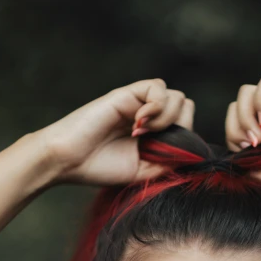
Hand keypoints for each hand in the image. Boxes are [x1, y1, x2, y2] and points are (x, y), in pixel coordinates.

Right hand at [36, 78, 194, 186]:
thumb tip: (193, 154)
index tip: (165, 155)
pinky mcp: (126, 94)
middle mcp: (148, 115)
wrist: (68, 160)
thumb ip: (168, 162)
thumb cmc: (98, 167)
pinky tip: (139, 122)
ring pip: (176, 96)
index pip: (186, 124)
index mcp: (154, 133)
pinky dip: (156, 106)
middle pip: (185, 106)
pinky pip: (157, 88)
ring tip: (142, 133)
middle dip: (180, 126)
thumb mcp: (143, 172)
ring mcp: (138, 103)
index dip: (184, 137)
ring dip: (167, 118)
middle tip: (155, 142)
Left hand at [225, 72, 260, 196]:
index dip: (232, 139)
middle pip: (235, 108)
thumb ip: (251, 168)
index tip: (247, 156)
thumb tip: (229, 162)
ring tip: (259, 136)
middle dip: (235, 127)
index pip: (233, 127)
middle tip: (252, 146)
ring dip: (244, 115)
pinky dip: (260, 99)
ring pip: (246, 93)